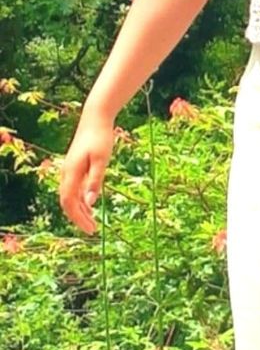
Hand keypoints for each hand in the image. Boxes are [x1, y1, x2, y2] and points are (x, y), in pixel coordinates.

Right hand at [59, 111, 114, 233]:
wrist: (95, 118)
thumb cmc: (100, 137)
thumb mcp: (102, 160)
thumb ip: (96, 180)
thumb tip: (90, 203)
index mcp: (71, 173)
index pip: (69, 202)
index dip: (78, 218)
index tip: (91, 230)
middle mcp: (67, 173)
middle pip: (67, 202)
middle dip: (78, 217)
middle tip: (92, 230)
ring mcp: (70, 169)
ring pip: (70, 196)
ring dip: (80, 210)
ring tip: (93, 222)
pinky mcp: (75, 166)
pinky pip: (74, 188)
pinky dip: (81, 199)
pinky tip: (90, 205)